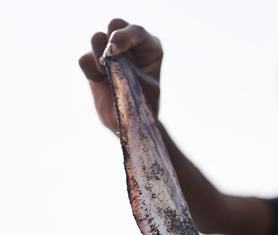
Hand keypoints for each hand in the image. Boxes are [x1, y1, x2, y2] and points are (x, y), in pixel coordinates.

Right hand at [79, 18, 162, 132]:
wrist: (133, 126)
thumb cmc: (145, 108)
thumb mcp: (146, 90)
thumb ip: (131, 75)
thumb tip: (109, 63)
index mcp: (151, 48)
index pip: (137, 31)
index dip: (125, 36)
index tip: (114, 49)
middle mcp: (131, 47)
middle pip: (116, 25)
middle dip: (110, 40)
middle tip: (110, 57)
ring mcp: (112, 54)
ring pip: (97, 38)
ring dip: (99, 55)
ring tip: (107, 74)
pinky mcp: (94, 65)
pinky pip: (84, 59)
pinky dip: (90, 70)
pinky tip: (101, 82)